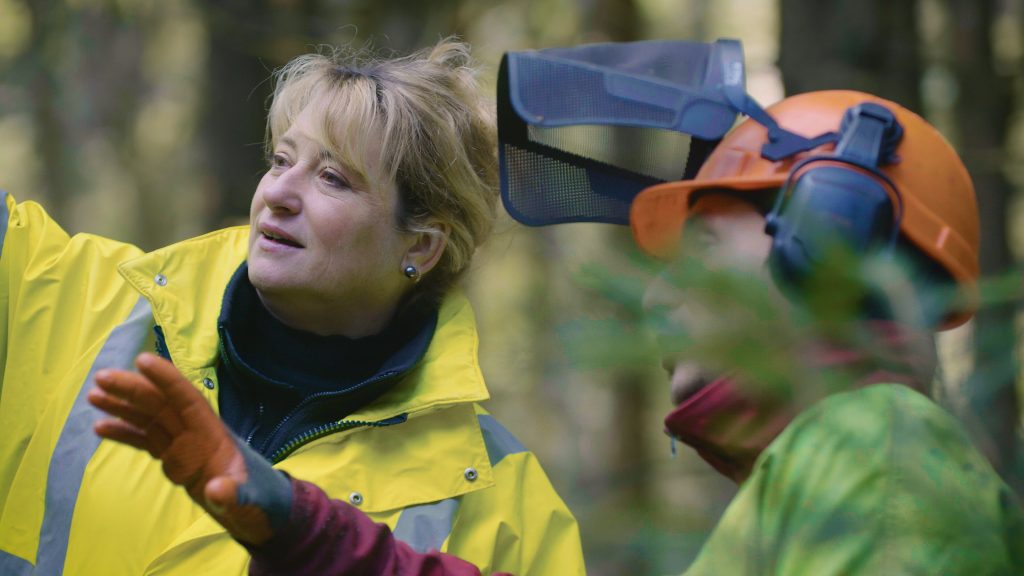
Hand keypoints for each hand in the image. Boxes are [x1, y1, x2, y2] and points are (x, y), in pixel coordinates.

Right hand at [88, 352, 277, 544]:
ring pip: (149, 418)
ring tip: (94, 395)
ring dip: (123, 406)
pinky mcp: (175, 459)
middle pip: (162, 404)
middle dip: (134, 388)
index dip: (167, 379)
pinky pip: (146, 441)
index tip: (143, 360)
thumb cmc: (258, 502)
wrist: (257, 512)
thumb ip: (234, 496)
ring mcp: (184, 445)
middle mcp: (196, 434)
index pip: (187, 399)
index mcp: (214, 435)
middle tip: (101, 377)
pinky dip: (125, 433)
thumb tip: (216, 491)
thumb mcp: (249, 502)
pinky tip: (100, 427)